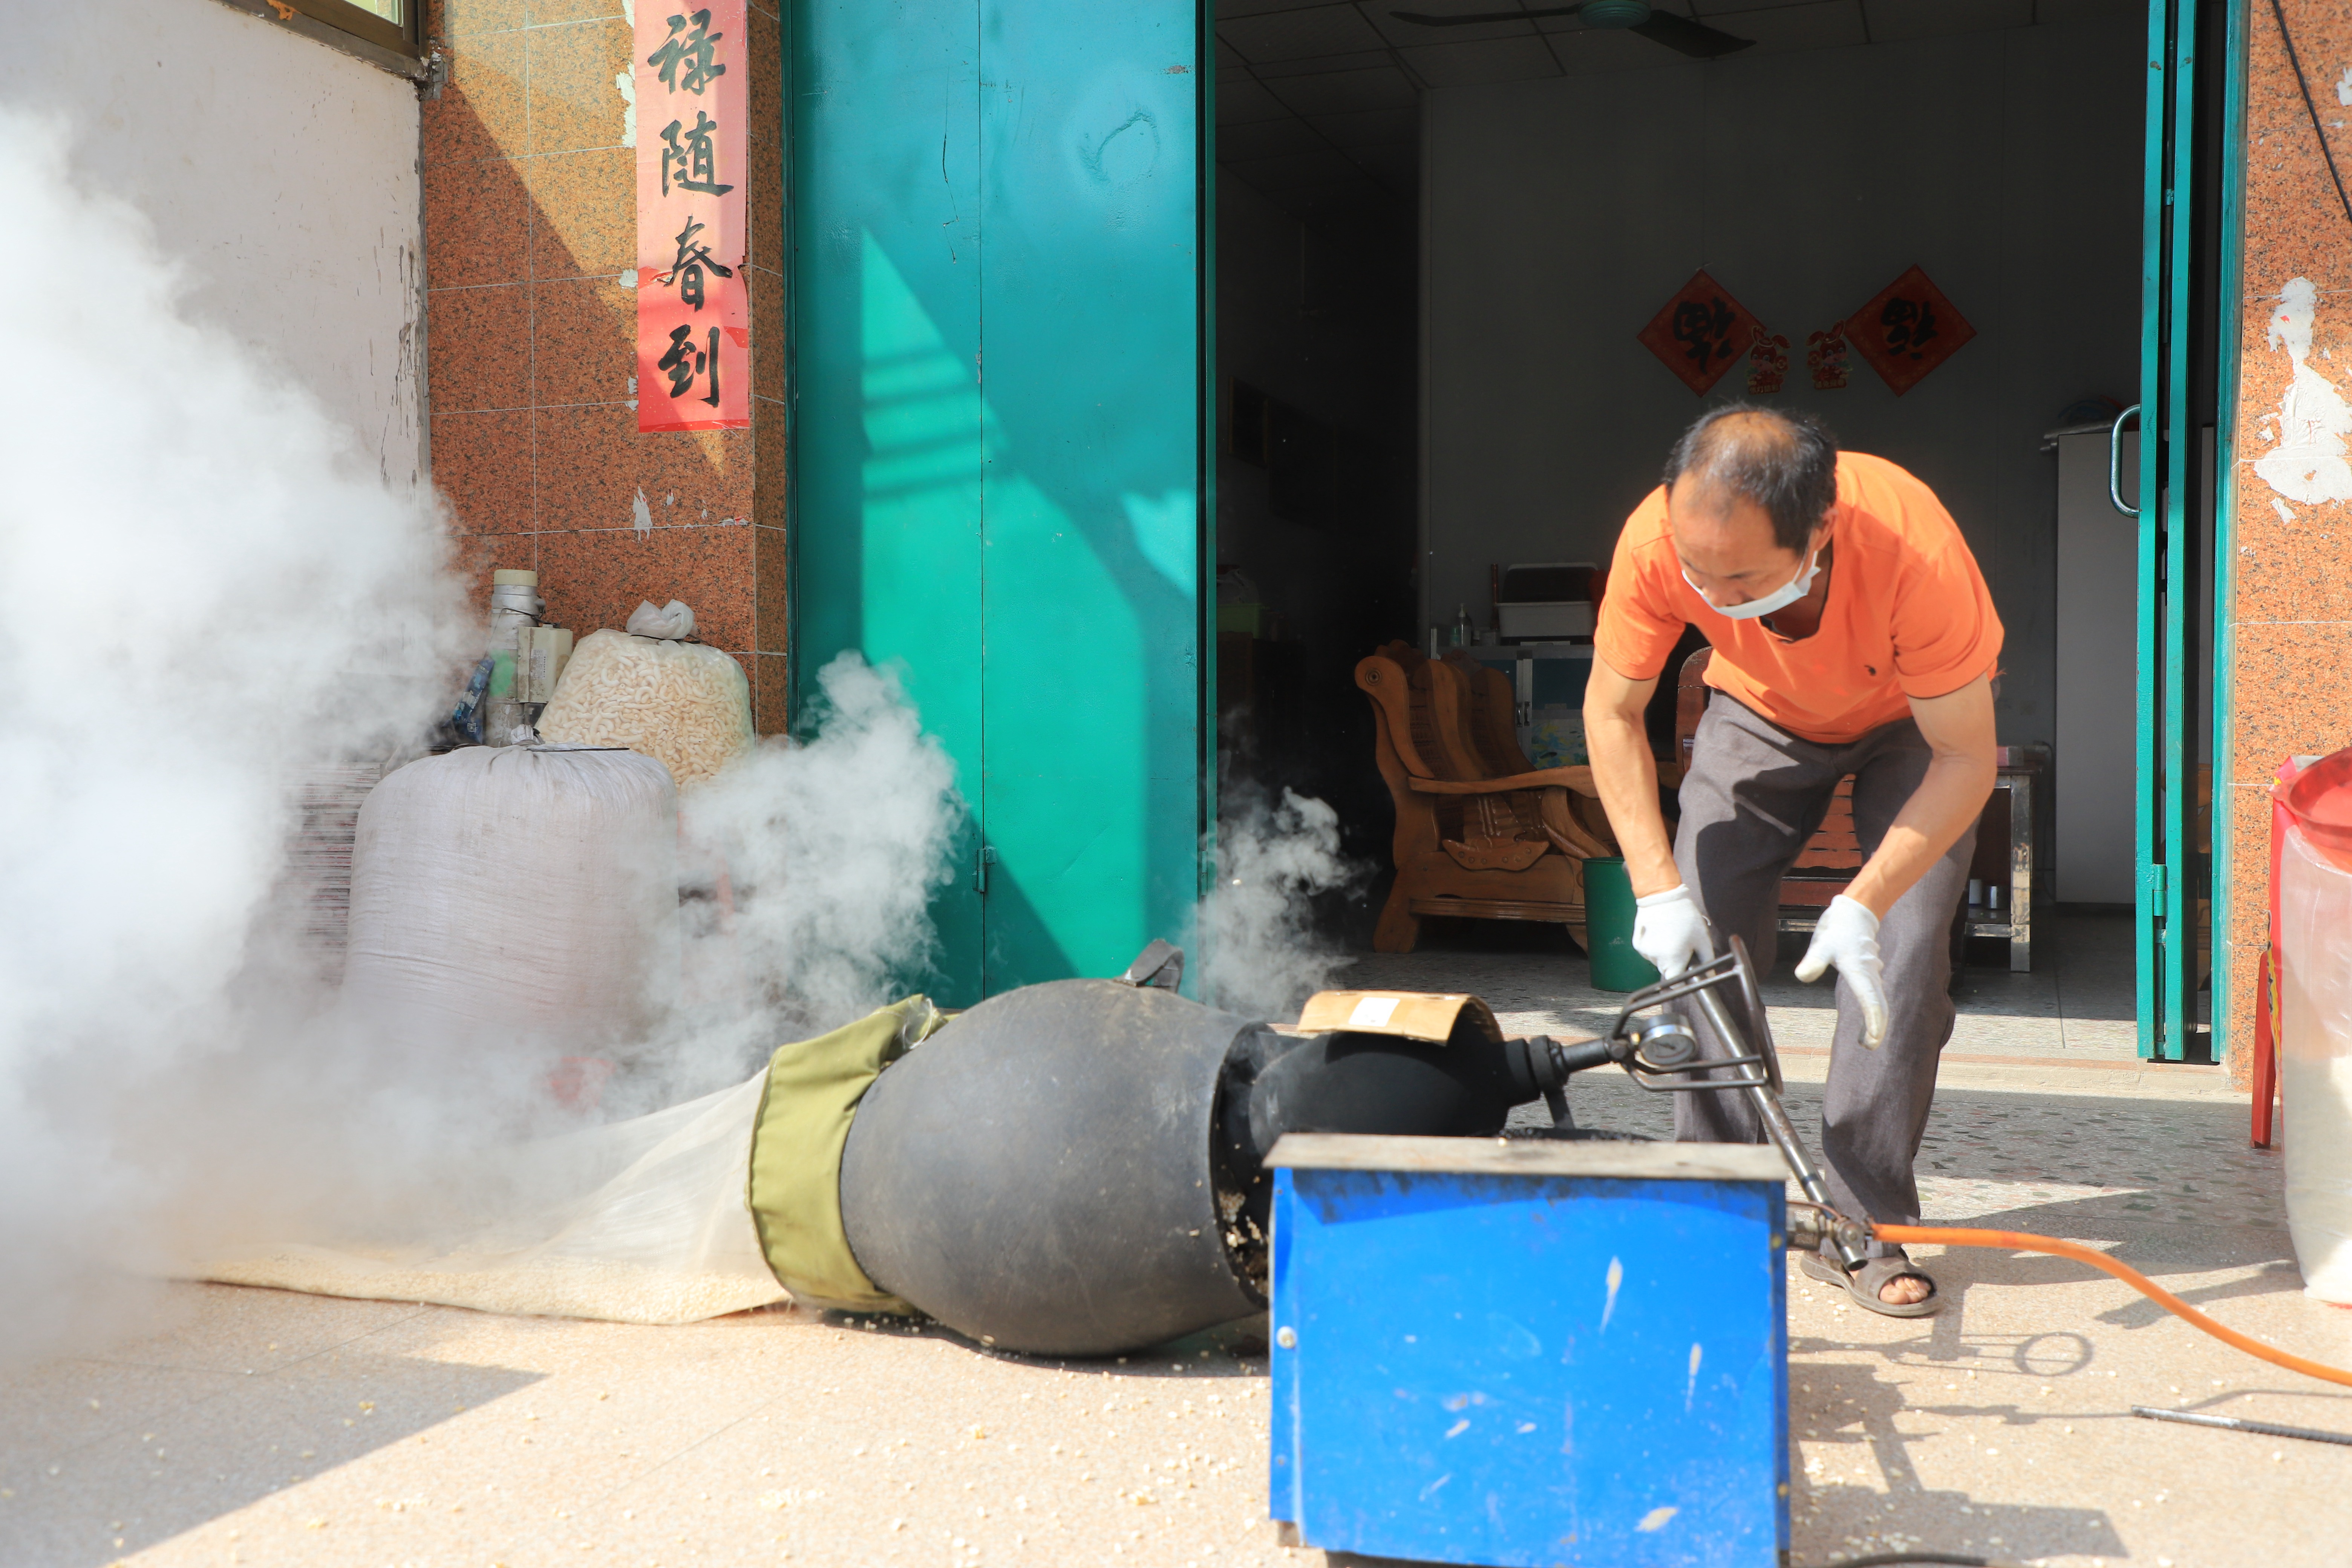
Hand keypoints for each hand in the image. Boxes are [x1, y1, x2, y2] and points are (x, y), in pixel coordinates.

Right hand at [1631, 885, 1713, 978]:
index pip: (1676, 984)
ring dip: (1665, 954)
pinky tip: (1660, 932)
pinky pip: (1648, 952)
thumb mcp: (1702, 938)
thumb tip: (1709, 976)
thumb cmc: (1685, 916)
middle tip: (1683, 946)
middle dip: (1676, 963)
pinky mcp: (1637, 944)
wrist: (1662, 896)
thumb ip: (1707, 961)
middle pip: (1667, 971)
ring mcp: (1644, 952)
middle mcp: (1656, 959)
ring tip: (1671, 935)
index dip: (1683, 980)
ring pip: (1658, 961)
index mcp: (1673, 960)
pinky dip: (1655, 946)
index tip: (1687, 971)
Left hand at [1794, 894, 1888, 1046]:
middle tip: (1869, 1047)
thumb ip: (1813, 960)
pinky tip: (1866, 1025)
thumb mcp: (1822, 943)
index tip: (1874, 1037)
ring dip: (1875, 1022)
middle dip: (1877, 1027)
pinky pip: (1874, 997)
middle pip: (1879, 1005)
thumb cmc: (1838, 929)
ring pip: (1878, 1002)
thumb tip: (1802, 976)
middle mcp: (1870, 974)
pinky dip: (1873, 1013)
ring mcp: (1872, 974)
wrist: (1855, 913)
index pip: (1870, 999)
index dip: (1873, 1020)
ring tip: (1866, 1042)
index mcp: (1859, 970)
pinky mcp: (1869, 974)